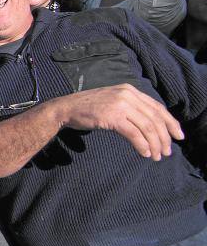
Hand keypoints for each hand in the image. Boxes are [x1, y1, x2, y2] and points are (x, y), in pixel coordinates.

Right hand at [57, 83, 183, 160]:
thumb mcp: (114, 101)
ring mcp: (120, 104)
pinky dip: (142, 145)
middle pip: (155, 118)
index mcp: (130, 90)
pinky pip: (134, 133)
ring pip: (147, 127)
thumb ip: (131, 107)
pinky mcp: (112, 116)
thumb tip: (151, 125)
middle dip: (164, 137)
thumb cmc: (89, 108)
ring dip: (154, 144)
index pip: (157, 107)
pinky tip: (145, 153)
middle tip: (166, 152)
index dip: (171, 123)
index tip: (178, 136)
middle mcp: (127, 94)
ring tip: (157, 156)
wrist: (66, 109)